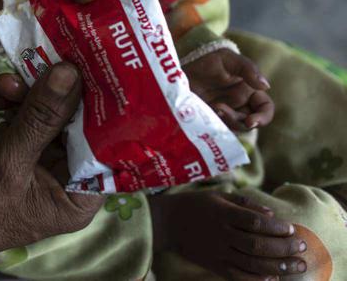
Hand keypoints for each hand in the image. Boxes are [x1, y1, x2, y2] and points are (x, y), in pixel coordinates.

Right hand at [0, 64, 100, 279]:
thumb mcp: (8, 163)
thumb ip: (41, 117)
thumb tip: (70, 73)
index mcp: (76, 195)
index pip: (106, 146)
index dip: (106, 108)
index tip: (103, 67)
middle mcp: (60, 175)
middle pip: (74, 122)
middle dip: (59, 92)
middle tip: (49, 58)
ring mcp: (31, 157)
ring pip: (43, 111)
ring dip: (26, 92)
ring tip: (4, 83)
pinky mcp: (6, 144)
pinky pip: (17, 112)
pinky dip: (5, 99)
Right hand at [151, 191, 307, 279]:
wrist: (165, 222)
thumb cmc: (194, 204)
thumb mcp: (217, 195)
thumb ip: (244, 202)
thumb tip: (271, 214)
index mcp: (222, 214)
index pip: (255, 222)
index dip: (276, 227)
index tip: (291, 228)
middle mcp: (221, 234)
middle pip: (257, 245)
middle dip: (284, 248)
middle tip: (302, 247)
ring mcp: (217, 251)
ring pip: (252, 263)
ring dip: (278, 266)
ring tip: (296, 265)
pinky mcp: (213, 264)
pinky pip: (238, 276)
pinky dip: (257, 279)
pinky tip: (272, 278)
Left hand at [185, 49, 273, 130]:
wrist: (181, 72)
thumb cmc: (208, 62)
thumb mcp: (227, 59)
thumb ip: (248, 69)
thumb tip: (266, 86)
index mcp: (250, 91)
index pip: (265, 108)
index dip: (263, 117)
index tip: (251, 121)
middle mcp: (241, 104)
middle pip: (252, 122)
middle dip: (242, 123)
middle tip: (223, 112)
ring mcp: (227, 113)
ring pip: (236, 127)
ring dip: (227, 120)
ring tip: (214, 106)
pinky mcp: (213, 120)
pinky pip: (222, 129)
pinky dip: (218, 125)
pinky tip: (209, 112)